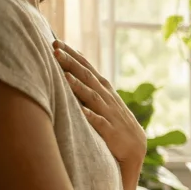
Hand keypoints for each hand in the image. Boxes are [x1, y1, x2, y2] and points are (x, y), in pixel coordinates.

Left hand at [53, 40, 146, 166]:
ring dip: (78, 85)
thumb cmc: (115, 122)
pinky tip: (79, 110)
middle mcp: (107, 98)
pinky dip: (89, 114)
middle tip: (55, 49)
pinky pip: (98, 121)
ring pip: (92, 96)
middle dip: (71, 63)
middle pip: (87, 77)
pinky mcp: (110, 131)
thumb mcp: (105, 100)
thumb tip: (74, 66)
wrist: (135, 148)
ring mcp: (109, 113)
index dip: (73, 54)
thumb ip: (90, 85)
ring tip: (64, 74)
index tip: (56, 41)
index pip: (87, 67)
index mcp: (104, 89)